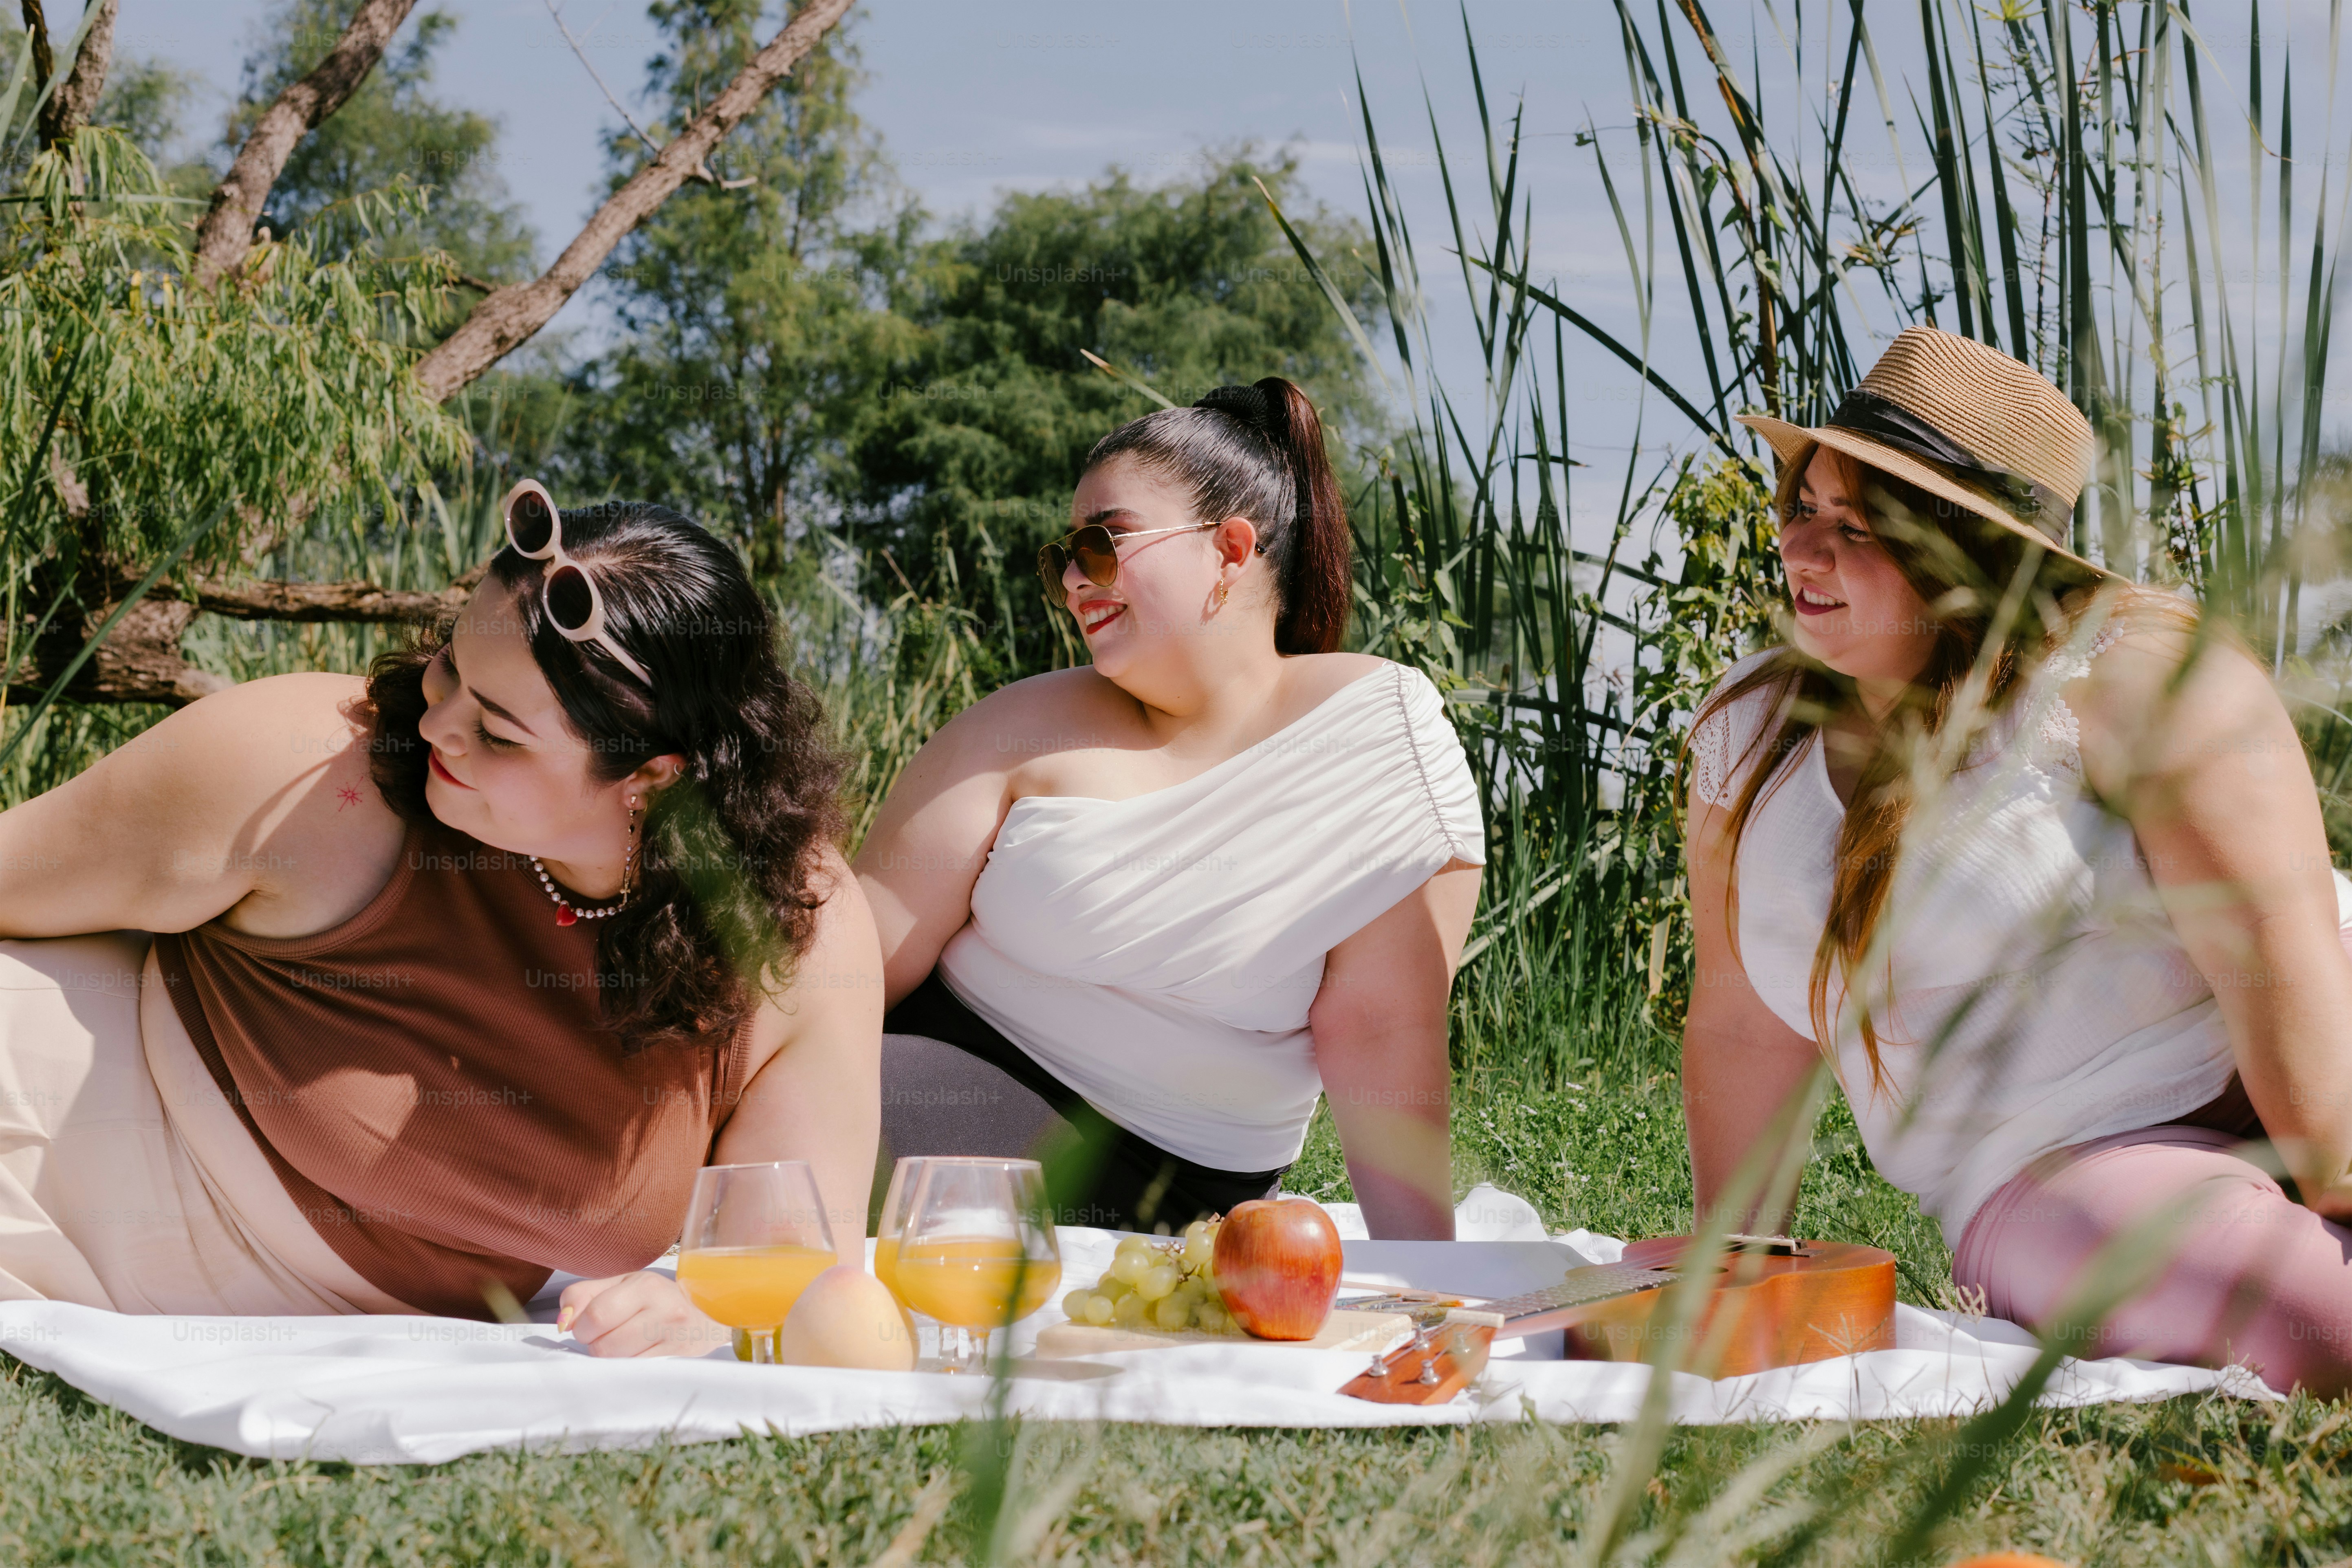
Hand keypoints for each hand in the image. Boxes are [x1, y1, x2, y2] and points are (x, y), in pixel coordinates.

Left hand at [557, 1270, 734, 1358]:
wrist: (711, 1314)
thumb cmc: (658, 1299)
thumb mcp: (622, 1285)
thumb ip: (584, 1295)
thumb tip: (563, 1322)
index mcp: (645, 1286)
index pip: (594, 1316)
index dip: (583, 1328)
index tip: (591, 1326)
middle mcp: (664, 1310)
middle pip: (603, 1347)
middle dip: (597, 1346)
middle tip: (612, 1335)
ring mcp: (675, 1338)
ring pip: (619, 1365)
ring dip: (614, 1360)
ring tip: (628, 1344)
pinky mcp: (680, 1361)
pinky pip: (637, 1374)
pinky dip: (630, 1368)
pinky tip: (641, 1354)